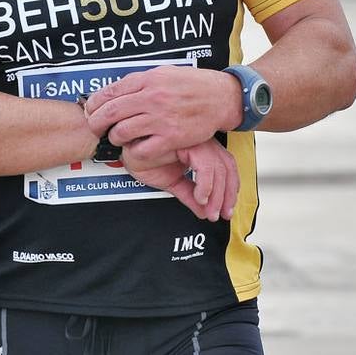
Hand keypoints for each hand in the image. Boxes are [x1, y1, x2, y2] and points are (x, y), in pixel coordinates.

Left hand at [85, 66, 240, 160]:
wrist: (220, 97)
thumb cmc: (192, 85)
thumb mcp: (164, 73)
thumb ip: (139, 82)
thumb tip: (115, 91)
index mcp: (147, 79)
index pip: (109, 92)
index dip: (94, 104)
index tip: (90, 110)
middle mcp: (152, 97)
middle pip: (110, 113)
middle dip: (96, 123)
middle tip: (95, 128)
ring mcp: (161, 118)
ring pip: (122, 132)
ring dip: (115, 137)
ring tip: (118, 137)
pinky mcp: (171, 137)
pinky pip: (142, 149)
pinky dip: (134, 151)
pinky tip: (136, 148)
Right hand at [121, 138, 239, 221]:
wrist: (124, 149)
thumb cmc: (144, 157)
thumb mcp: (172, 182)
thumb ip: (189, 194)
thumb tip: (205, 211)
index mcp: (201, 148)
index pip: (227, 167)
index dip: (230, 190)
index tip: (225, 211)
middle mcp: (201, 142)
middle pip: (227, 167)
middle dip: (226, 195)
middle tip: (220, 214)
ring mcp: (195, 140)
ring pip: (219, 168)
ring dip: (216, 194)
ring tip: (209, 210)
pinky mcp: (186, 142)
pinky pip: (205, 165)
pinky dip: (206, 184)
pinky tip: (200, 196)